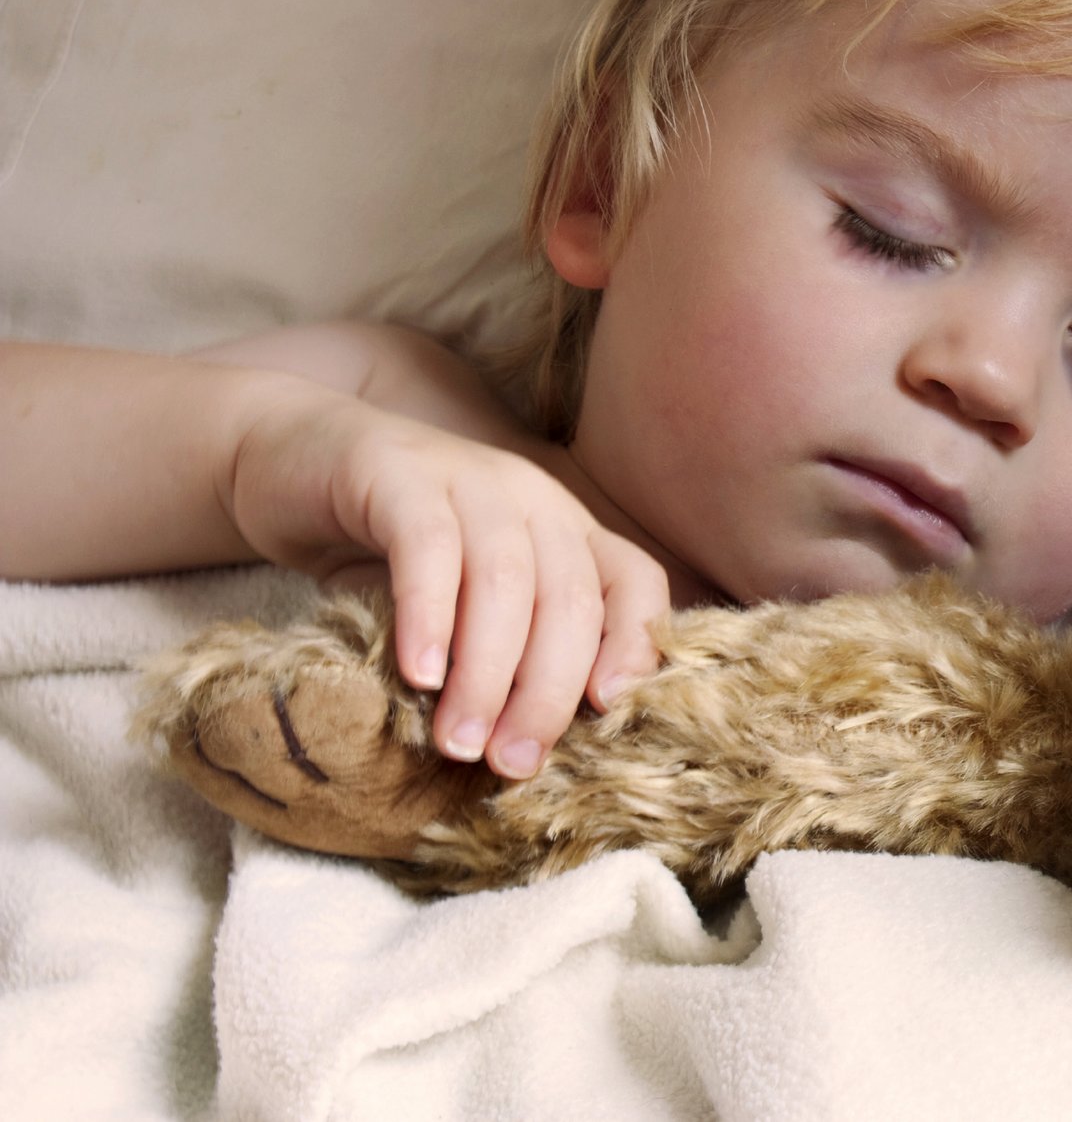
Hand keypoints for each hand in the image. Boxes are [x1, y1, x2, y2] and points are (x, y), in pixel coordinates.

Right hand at [224, 382, 669, 776]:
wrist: (282, 461)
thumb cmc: (383, 551)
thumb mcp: (460, 604)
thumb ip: (502, 653)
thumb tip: (527, 750)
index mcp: (565, 529)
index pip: (635, 581)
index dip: (635, 644)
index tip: (607, 713)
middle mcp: (533, 497)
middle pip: (570, 596)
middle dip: (548, 691)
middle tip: (511, 763)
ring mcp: (469, 476)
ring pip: (505, 578)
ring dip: (488, 671)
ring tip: (459, 741)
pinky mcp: (397, 473)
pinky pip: (427, 546)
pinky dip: (430, 615)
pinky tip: (419, 673)